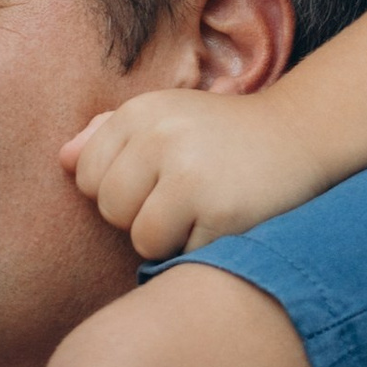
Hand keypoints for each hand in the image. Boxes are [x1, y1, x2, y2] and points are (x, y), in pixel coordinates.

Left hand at [61, 88, 329, 259]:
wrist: (303, 133)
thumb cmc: (223, 134)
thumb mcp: (167, 118)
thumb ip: (110, 135)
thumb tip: (63, 160)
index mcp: (140, 111)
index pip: (85, 176)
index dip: (118, 189)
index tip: (155, 179)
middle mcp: (160, 135)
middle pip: (110, 209)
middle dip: (142, 215)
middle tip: (185, 196)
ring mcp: (191, 173)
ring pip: (142, 238)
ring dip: (172, 238)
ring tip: (203, 211)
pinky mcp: (221, 210)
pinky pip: (184, 254)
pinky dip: (202, 249)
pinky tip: (226, 221)